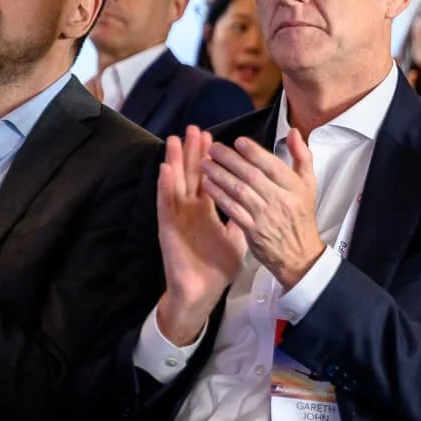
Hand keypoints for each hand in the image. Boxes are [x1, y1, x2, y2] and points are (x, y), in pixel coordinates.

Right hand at [154, 128, 247, 344]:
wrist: (202, 292)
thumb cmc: (216, 267)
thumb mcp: (236, 238)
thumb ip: (241, 217)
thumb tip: (256, 201)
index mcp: (207, 210)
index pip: (208, 178)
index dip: (210, 159)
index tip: (214, 137)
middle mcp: (191, 210)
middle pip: (190, 175)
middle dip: (192, 152)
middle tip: (194, 128)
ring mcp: (178, 218)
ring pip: (175, 184)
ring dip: (174, 161)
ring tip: (174, 139)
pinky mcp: (169, 228)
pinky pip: (166, 204)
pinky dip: (165, 186)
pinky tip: (164, 169)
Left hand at [203, 133, 324, 289]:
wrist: (300, 256)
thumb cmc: (301, 217)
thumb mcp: (309, 185)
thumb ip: (302, 157)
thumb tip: (294, 132)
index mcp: (295, 188)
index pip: (272, 165)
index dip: (254, 152)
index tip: (238, 141)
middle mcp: (281, 200)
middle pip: (252, 175)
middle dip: (230, 159)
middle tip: (212, 148)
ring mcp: (265, 217)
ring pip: (239, 190)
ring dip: (219, 175)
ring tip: (205, 164)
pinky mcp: (253, 231)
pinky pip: (232, 210)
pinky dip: (219, 196)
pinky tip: (208, 185)